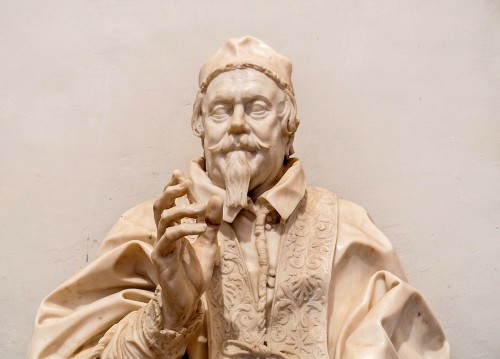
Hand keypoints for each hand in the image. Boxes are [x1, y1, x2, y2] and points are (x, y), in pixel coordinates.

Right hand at [152, 170, 222, 328]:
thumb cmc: (194, 273)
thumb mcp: (208, 243)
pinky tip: (201, 228)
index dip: (173, 188)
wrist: (189, 301)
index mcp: (174, 230)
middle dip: (171, 192)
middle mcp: (164, 235)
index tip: (180, 173)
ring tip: (201, 209)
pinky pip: (170, 237)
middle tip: (185, 183)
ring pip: (163, 218)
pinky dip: (185, 228)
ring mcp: (161, 246)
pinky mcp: (162, 258)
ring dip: (183, 209)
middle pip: (160, 206)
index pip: (170, 204)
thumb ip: (211, 222)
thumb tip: (215, 197)